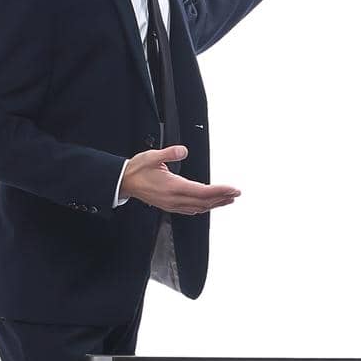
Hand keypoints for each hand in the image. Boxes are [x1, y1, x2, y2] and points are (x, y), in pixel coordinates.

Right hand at [119, 145, 240, 214]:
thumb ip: (169, 153)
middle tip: (237, 193)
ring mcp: (171, 204)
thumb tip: (183, 151)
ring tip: (228, 200)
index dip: (220, 191)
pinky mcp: (169, 206)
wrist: (123, 182)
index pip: (202, 192)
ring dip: (215, 204)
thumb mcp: (152, 156)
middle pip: (204, 202)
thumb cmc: (136, 170)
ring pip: (198, 208)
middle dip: (222, 198)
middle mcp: (173, 199)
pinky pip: (190, 210)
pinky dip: (203, 207)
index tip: (233, 189)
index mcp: (172, 187)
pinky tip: (208, 205)